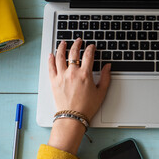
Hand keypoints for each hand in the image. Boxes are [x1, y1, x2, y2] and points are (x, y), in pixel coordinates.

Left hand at [47, 38, 110, 153]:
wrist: (72, 117)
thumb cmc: (87, 106)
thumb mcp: (101, 92)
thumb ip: (106, 77)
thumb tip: (108, 66)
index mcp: (85, 75)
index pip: (88, 55)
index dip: (91, 48)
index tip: (92, 46)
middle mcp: (72, 73)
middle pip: (73, 53)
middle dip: (77, 44)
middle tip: (79, 41)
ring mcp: (61, 76)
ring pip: (60, 57)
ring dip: (62, 48)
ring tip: (63, 43)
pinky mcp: (53, 81)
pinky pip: (50, 67)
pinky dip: (51, 59)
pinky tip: (52, 54)